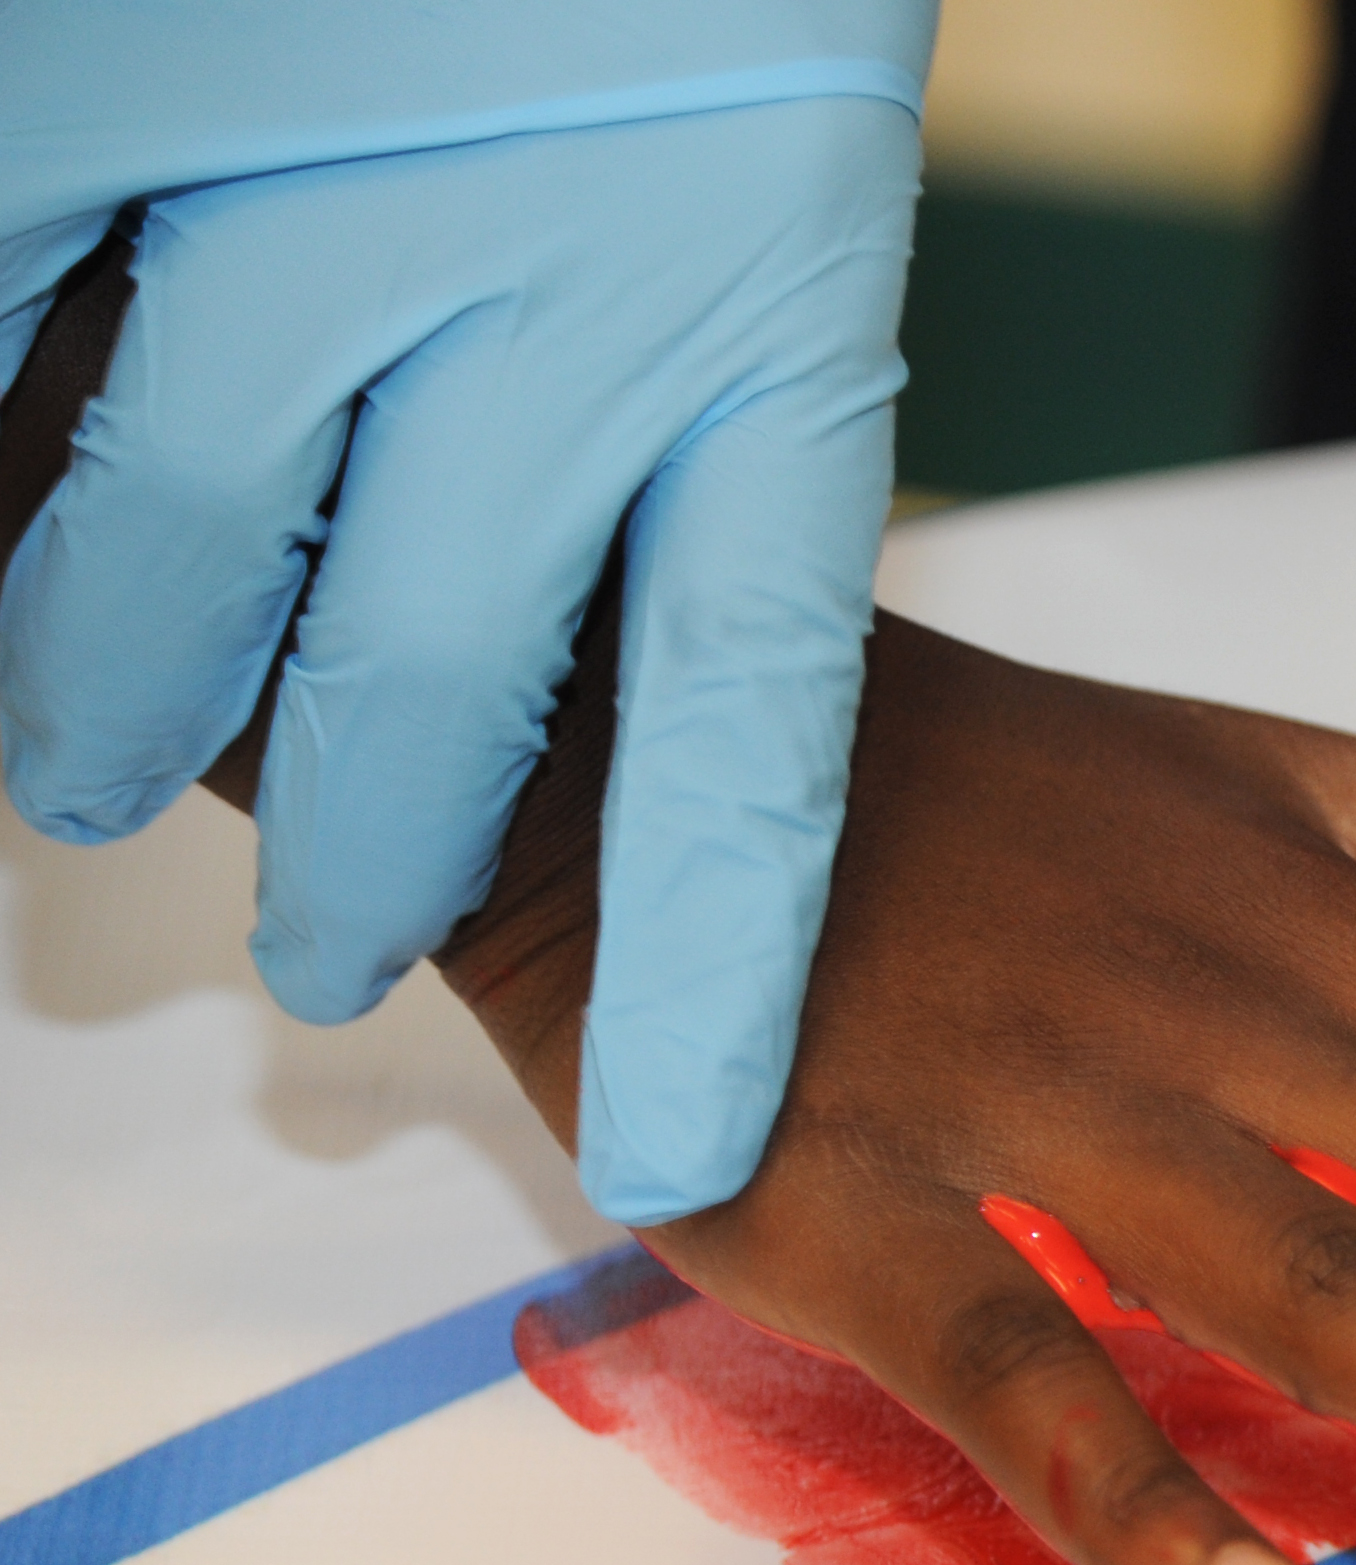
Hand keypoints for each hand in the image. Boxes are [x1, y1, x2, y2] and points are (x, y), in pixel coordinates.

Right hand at [0, 87, 916, 1223]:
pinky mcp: (106, 80)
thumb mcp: (761, 163)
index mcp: (771, 316)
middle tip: (316, 955)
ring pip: (172, 542)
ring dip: (104, 686)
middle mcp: (558, 276)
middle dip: (357, 857)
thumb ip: (698, 407)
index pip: (758, 727)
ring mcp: (312, 180)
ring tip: (75, 767)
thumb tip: (591, 665)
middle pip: (427, 685)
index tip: (691, 1157)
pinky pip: (6, 320)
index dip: (721, 967)